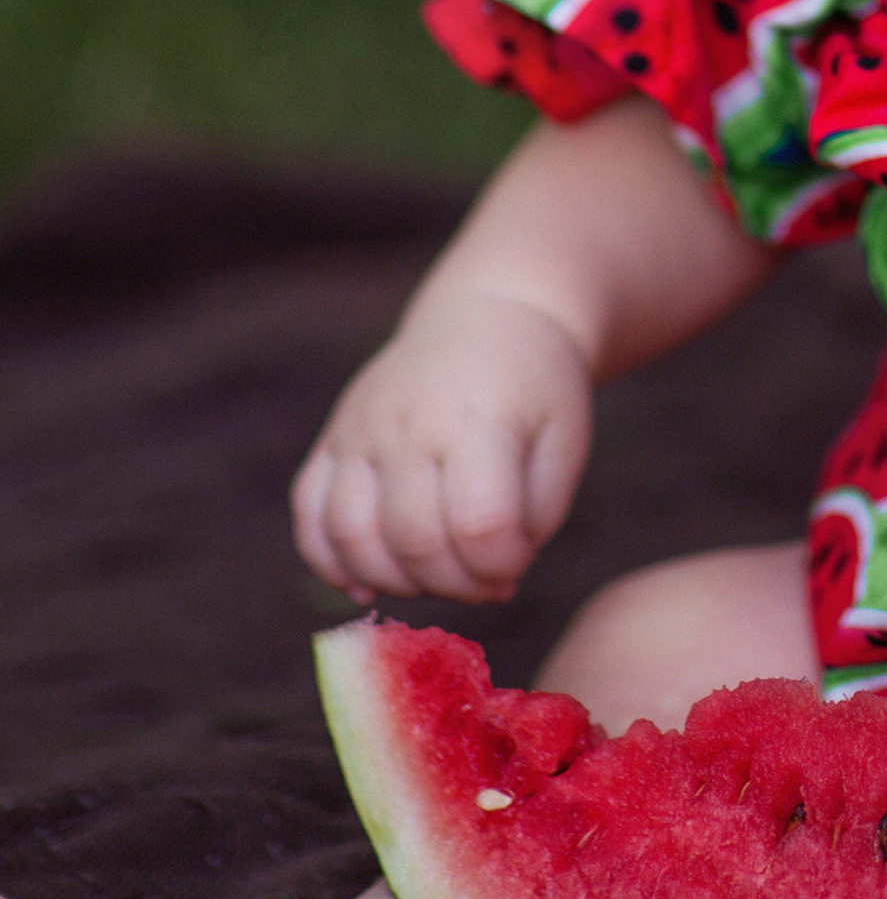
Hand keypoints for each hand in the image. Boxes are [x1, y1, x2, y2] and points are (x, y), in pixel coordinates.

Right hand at [291, 291, 592, 603]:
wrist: (490, 314)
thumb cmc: (537, 389)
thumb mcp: (564, 441)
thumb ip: (538, 515)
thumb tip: (494, 580)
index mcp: (478, 420)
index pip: (480, 525)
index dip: (500, 566)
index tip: (518, 564)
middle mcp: (408, 424)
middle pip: (414, 541)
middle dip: (455, 584)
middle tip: (483, 580)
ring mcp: (361, 428)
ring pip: (351, 536)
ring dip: (395, 581)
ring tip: (437, 576)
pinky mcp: (333, 437)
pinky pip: (309, 513)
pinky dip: (331, 561)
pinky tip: (370, 583)